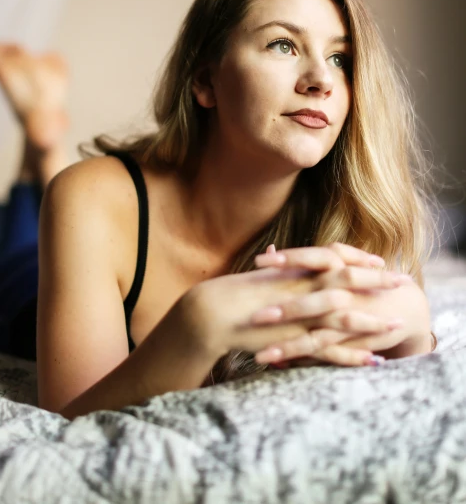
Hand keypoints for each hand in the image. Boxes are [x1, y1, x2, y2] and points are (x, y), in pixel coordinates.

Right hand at [185, 242, 406, 366]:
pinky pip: (330, 350)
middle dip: (378, 281)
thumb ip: (276, 268)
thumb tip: (280, 253)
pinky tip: (371, 361)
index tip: (376, 260)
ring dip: (374, 321)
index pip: (335, 256)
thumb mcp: (259, 275)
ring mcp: (301, 314)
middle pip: (350, 280)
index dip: (358, 258)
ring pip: (347, 316)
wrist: (212, 312)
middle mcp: (303, 287)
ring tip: (396, 325)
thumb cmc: (231, 291)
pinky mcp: (296, 339)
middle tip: (402, 281)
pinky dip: (352, 356)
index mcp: (295, 269)